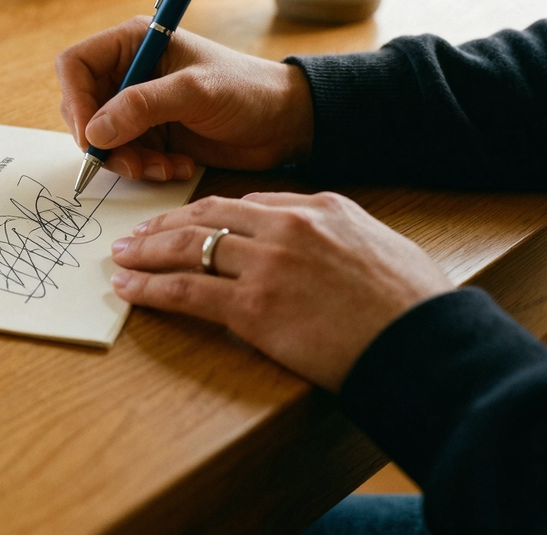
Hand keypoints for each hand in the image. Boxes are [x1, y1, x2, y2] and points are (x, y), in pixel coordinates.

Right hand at [55, 18, 313, 181]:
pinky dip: (147, 168)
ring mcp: (140, 104)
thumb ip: (142, 107)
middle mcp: (130, 71)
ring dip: (128, 161)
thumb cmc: (248, 91)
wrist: (286, 122)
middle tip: (131, 164)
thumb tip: (94, 133)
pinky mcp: (152, 133)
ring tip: (164, 168)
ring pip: (103, 139)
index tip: (92, 138)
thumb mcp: (195, 92)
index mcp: (133, 43)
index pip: (75, 65)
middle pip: (84, 107)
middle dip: (104, 141)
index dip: (76, 102)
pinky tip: (179, 167)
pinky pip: (127, 156)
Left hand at [109, 191, 454, 391]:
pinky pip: (186, 291)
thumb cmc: (414, 305)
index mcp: (318, 207)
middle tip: (135, 232)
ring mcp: (267, 264)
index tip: (184, 221)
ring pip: (187, 247)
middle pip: (206, 215)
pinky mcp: (254, 308)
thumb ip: (333, 236)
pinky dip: (150, 287)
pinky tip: (129, 288)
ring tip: (120, 256)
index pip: (244, 202)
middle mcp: (286, 226)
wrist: (426, 344)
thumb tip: (308, 245)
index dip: (204, 212)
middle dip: (164, 224)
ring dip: (145, 251)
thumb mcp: (377, 245)